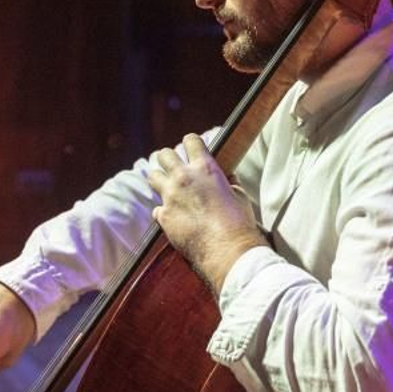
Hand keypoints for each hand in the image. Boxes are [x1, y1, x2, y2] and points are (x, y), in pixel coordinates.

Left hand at [146, 133, 267, 293]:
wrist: (228, 250)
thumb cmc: (239, 223)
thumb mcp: (239, 195)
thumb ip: (228, 182)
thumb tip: (227, 177)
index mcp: (205, 168)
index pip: (191, 141)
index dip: (190, 143)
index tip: (190, 147)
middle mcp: (184, 177)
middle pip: (164, 154)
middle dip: (168, 159)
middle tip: (174, 167)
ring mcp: (170, 197)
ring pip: (153, 176)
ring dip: (160, 179)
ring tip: (167, 187)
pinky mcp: (163, 216)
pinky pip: (157, 209)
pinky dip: (164, 212)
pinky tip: (173, 218)